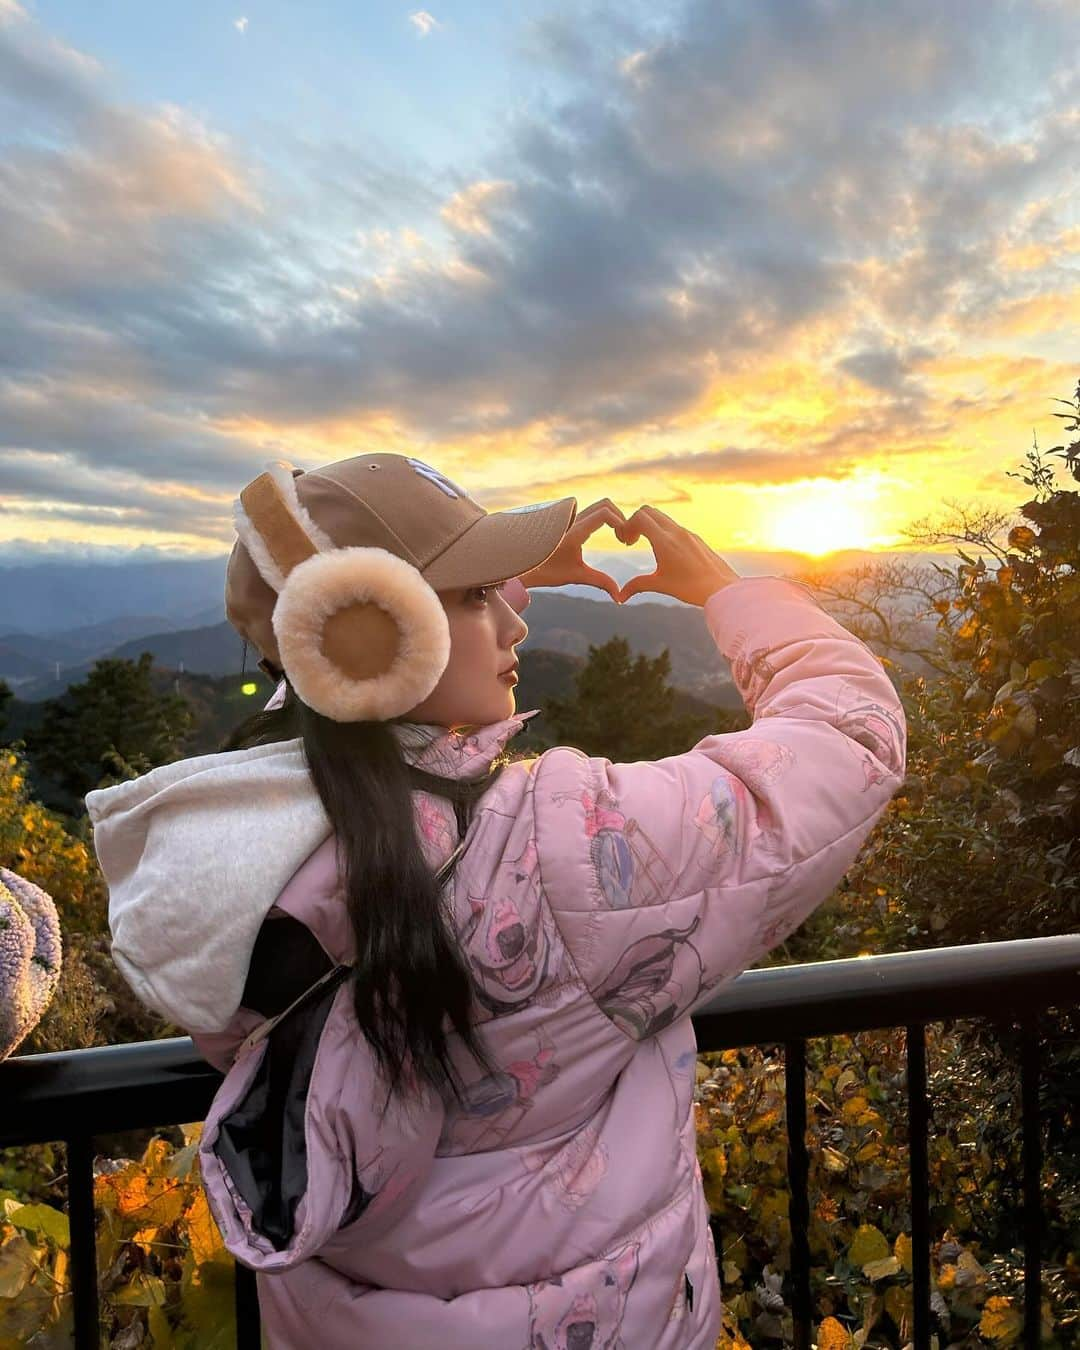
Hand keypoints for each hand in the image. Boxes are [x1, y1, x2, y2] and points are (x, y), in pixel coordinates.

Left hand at [517, 498, 627, 602]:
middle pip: (605, 504)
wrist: (521, 565)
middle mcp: (572, 520)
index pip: (605, 514)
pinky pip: (588, 511)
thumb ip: (600, 582)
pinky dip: (602, 518)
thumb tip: (619, 597)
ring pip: (597, 506)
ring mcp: (568, 518)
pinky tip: (603, 535)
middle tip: (623, 537)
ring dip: (611, 517)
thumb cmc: (546, 571)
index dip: (621, 522)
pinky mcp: (567, 520)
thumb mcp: (576, 576)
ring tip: (617, 535)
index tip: (624, 540)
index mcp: (575, 531)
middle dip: (620, 517)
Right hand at [615, 505, 740, 605]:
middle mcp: (676, 532)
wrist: (722, 588)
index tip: (626, 542)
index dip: (627, 526)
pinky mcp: (695, 538)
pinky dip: (663, 530)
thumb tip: (620, 596)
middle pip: (648, 511)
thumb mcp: (660, 585)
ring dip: (650, 525)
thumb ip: (637, 585)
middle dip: (636, 522)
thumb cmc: (691, 588)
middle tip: (632, 541)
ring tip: (647, 545)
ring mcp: (687, 533)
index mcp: (664, 541)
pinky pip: (674, 525)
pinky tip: (665, 551)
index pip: (639, 517)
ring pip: (662, 517)